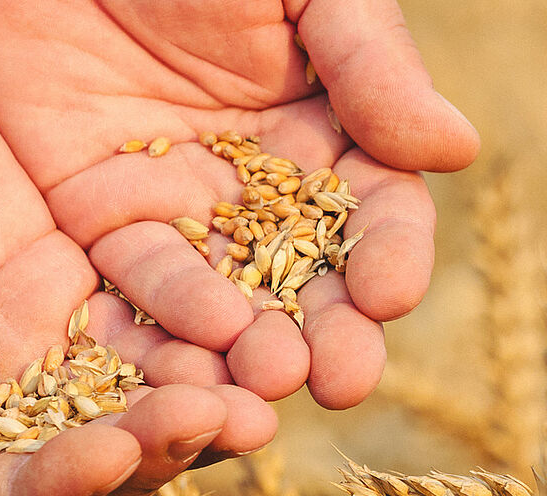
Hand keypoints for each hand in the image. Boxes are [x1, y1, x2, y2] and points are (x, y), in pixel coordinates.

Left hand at [0, 0, 479, 407]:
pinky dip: (156, 320)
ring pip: (221, 299)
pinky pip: (126, 282)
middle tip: (342, 380)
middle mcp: (261, 187)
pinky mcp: (91, 216)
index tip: (389, 294)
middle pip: (307, 280)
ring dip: (246, 348)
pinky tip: (186, 350)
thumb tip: (455, 150)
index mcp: (332, 133)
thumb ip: (371, 65)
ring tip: (267, 380)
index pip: (376, 213)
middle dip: (329, 333)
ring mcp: (177, 208)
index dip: (388, 256)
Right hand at [0, 12, 274, 495]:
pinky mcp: (60, 282)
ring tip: (266, 384)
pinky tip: (253, 314)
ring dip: (194, 401)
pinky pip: (139, 316)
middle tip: (229, 422)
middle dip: (152, 451)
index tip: (115, 453)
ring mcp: (17, 350)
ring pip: (124, 397)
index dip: (53, 489)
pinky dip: (193, 325)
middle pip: (76, 462)